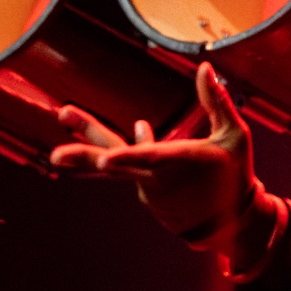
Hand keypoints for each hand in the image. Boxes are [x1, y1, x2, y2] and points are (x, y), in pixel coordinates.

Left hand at [50, 64, 274, 264]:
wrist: (231, 224)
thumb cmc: (235, 173)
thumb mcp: (234, 135)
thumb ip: (216, 101)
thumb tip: (205, 67)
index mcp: (184, 162)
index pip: (152, 158)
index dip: (128, 157)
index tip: (106, 159)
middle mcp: (159, 179)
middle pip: (118, 166)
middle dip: (84, 156)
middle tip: (55, 155)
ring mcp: (147, 189)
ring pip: (116, 161)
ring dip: (88, 141)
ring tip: (65, 113)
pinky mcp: (145, 195)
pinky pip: (132, 167)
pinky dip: (130, 152)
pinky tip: (140, 128)